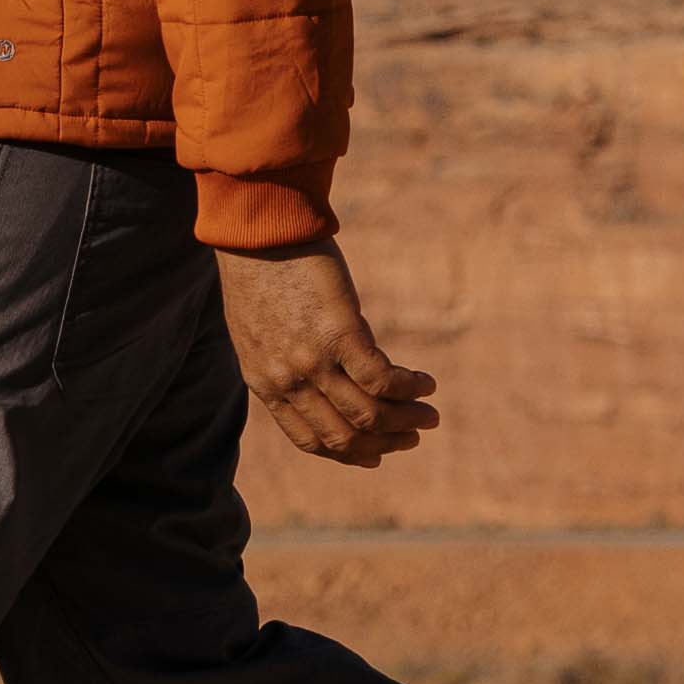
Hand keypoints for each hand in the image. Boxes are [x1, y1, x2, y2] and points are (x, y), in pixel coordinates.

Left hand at [218, 239, 444, 467]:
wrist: (254, 228)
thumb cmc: (256, 267)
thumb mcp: (259, 328)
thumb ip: (283, 357)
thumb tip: (319, 371)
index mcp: (265, 383)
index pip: (309, 440)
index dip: (347, 454)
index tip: (375, 456)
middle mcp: (288, 381)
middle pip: (343, 437)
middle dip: (384, 443)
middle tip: (413, 436)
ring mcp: (312, 361)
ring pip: (368, 415)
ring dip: (405, 420)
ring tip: (429, 414)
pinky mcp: (339, 334)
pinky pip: (381, 379)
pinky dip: (409, 387)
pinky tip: (425, 382)